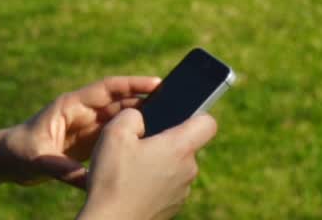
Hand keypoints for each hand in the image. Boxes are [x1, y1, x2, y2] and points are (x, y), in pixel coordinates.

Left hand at [0, 76, 159, 188]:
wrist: (6, 161)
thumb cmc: (17, 152)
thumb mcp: (36, 159)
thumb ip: (60, 166)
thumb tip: (84, 178)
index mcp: (71, 106)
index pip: (107, 89)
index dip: (132, 84)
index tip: (157, 83)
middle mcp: (83, 112)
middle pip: (120, 102)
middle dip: (145, 102)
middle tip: (174, 104)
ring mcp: (87, 127)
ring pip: (121, 120)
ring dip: (141, 121)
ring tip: (168, 123)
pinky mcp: (89, 143)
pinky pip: (115, 137)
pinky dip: (131, 139)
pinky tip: (149, 145)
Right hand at [79, 109, 217, 219]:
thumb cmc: (114, 178)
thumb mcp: (115, 134)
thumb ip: (132, 115)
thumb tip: (140, 117)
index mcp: (179, 148)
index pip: (208, 123)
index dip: (196, 115)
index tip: (179, 118)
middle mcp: (188, 170)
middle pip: (186, 145)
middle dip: (166, 141)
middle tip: (139, 145)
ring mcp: (182, 192)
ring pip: (176, 166)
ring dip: (159, 163)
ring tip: (132, 168)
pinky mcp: (173, 207)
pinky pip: (169, 185)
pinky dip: (155, 182)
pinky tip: (133, 185)